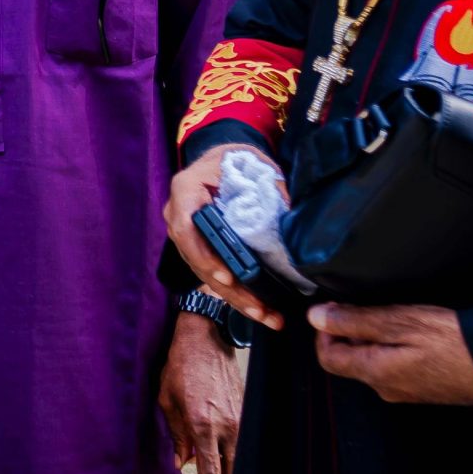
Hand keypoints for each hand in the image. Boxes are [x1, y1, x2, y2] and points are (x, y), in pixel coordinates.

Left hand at [157, 311, 242, 473]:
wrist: (206, 340)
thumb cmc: (180, 368)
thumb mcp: (167, 402)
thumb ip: (177, 437)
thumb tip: (183, 466)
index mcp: (203, 426)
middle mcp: (228, 428)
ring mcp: (241, 421)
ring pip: (239, 465)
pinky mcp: (247, 414)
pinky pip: (242, 447)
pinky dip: (230, 459)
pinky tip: (214, 456)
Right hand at [163, 143, 285, 330]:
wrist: (223, 155)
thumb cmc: (235, 158)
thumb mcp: (253, 163)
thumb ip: (270, 187)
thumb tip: (293, 215)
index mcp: (186, 191)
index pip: (186, 229)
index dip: (204, 256)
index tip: (227, 278)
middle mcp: (178, 215)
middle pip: (197, 260)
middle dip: (230, 290)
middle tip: (260, 310)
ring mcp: (186, 234)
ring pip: (205, 273)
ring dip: (236, 299)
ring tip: (267, 317)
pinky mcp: (199, 247)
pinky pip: (212, 273)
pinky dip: (235, 293)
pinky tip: (259, 309)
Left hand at [311, 303, 472, 405]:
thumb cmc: (456, 343)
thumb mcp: (401, 322)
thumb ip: (355, 321)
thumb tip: (316, 317)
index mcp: (375, 373)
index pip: (327, 357)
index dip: (324, 331)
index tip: (334, 309)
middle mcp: (386, 388)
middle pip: (349, 360)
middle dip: (348, 331)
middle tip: (363, 306)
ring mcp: (407, 391)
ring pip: (372, 362)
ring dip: (372, 338)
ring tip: (391, 316)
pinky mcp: (425, 388)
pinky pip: (395, 367)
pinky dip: (392, 347)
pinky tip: (411, 332)